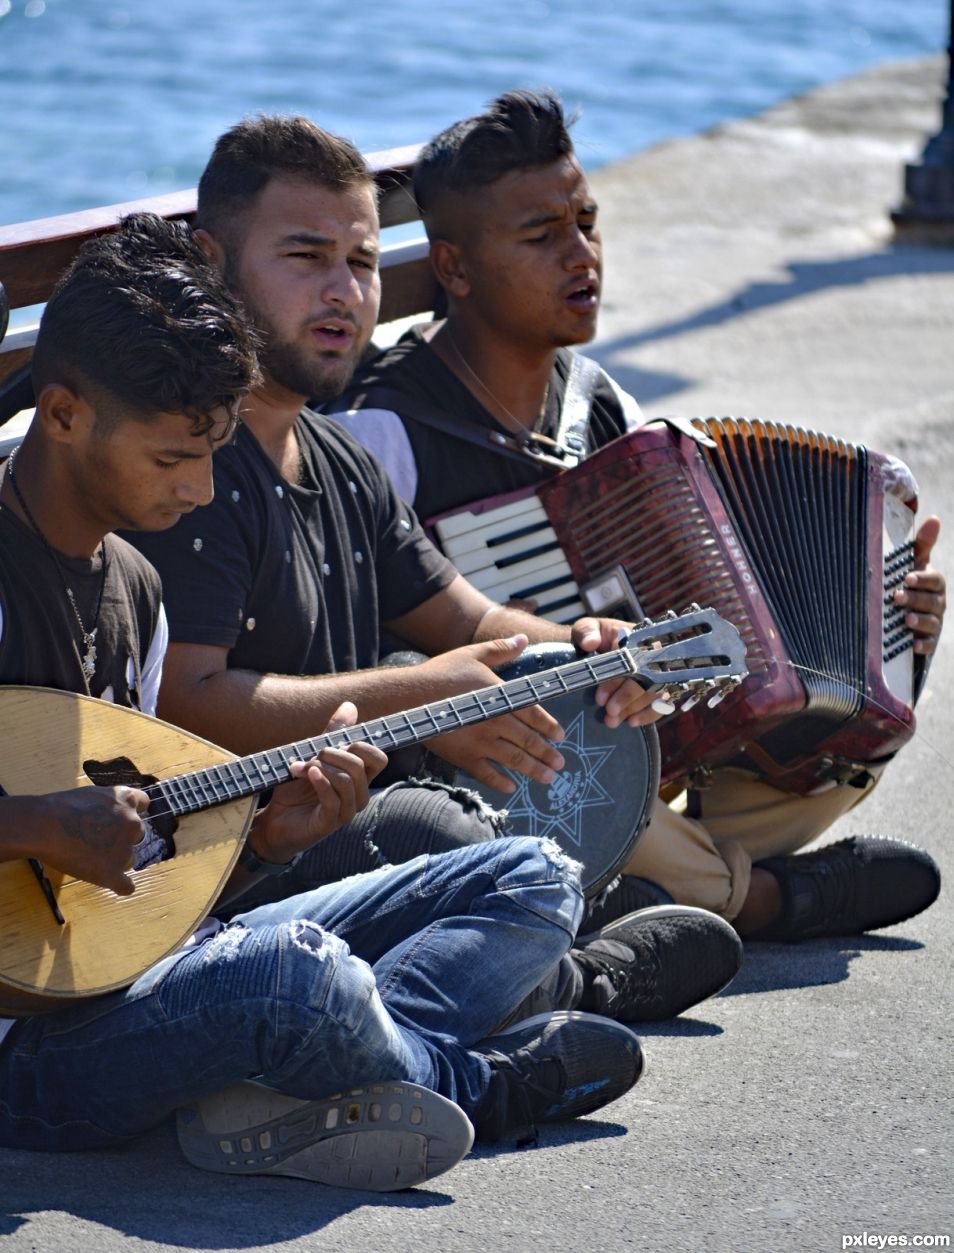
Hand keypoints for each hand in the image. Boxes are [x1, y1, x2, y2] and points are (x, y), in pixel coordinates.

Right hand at [31, 785, 147, 895]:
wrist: (45, 826)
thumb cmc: (60, 808)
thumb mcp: (93, 794)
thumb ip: (109, 803)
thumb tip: (111, 814)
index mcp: (126, 800)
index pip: (143, 803)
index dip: (131, 811)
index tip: (120, 818)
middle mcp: (132, 823)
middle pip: (136, 834)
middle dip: (120, 838)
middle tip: (95, 841)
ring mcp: (124, 850)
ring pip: (128, 859)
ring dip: (114, 860)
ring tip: (87, 857)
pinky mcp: (113, 873)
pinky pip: (126, 886)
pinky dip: (119, 885)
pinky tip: (109, 882)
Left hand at [249, 702, 386, 863]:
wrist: (274, 821)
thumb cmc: (296, 789)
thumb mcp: (313, 757)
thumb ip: (332, 734)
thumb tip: (350, 706)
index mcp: (359, 779)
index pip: (379, 758)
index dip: (360, 745)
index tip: (334, 743)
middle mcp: (358, 796)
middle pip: (361, 765)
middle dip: (333, 753)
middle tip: (310, 756)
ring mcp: (346, 811)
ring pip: (347, 780)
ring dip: (321, 767)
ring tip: (301, 768)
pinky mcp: (329, 823)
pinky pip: (333, 799)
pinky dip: (320, 782)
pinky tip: (307, 773)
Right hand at [420, 635, 566, 793]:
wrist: (410, 698)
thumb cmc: (441, 673)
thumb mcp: (473, 655)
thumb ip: (500, 650)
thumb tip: (522, 639)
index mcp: (500, 698)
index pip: (533, 714)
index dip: (550, 727)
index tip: (561, 736)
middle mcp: (495, 722)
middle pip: (529, 740)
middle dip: (548, 753)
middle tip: (561, 764)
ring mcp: (480, 742)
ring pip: (514, 759)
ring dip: (534, 770)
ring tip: (548, 778)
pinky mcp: (463, 757)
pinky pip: (486, 774)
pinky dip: (500, 782)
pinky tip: (511, 787)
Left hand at [571, 617, 660, 728]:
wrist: (596, 649)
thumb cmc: (593, 638)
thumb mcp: (585, 628)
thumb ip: (585, 631)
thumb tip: (590, 642)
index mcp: (636, 637)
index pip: (630, 660)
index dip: (615, 680)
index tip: (599, 697)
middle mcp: (652, 654)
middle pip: (645, 679)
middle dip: (626, 698)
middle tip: (609, 712)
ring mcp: (658, 672)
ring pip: (654, 693)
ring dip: (633, 709)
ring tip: (613, 720)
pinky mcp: (659, 688)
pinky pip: (662, 703)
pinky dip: (648, 714)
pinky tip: (632, 722)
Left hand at [894, 515, 944, 655]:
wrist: (906, 617)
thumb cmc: (911, 585)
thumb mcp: (914, 565)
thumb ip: (922, 545)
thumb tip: (934, 519)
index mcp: (934, 584)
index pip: (935, 579)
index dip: (923, 579)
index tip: (907, 577)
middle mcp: (937, 603)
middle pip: (932, 601)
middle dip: (915, 599)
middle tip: (896, 598)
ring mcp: (933, 623)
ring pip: (931, 623)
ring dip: (919, 621)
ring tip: (906, 620)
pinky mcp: (928, 642)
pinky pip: (929, 645)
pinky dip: (923, 645)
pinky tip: (914, 645)